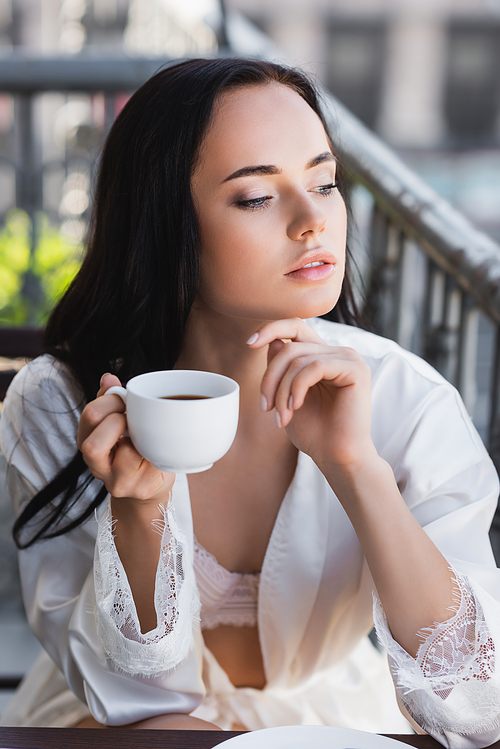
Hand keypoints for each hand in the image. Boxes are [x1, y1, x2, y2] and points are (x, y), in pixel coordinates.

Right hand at [77, 373, 174, 503]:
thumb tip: (108, 378)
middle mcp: (96, 466)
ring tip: (146, 434)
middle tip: (134, 416)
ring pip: (127, 455)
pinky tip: (157, 447)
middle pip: (93, 445)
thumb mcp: (118, 422)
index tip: (126, 398)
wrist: (148, 484)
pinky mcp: (140, 488)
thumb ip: (111, 399)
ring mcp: (117, 481)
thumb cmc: (134, 446)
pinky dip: (157, 450)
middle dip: (120, 421)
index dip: (111, 400)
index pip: (90, 416)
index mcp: (87, 441)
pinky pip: (152, 464)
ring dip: (141, 438)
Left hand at [248, 318, 377, 469]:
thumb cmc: (314, 432)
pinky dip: (298, 388)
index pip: (296, 326)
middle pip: (290, 347)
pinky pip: (315, 367)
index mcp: (323, 356)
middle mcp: (338, 353)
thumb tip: (272, 341)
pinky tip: (295, 408)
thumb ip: (281, 369)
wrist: (337, 458)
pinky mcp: (356, 370)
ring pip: (298, 359)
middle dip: (270, 378)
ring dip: (282, 390)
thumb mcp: (287, 397)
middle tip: (265, 407)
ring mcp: (349, 359)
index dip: (271, 328)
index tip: (249, 344)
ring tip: (281, 417)